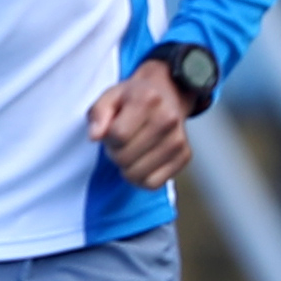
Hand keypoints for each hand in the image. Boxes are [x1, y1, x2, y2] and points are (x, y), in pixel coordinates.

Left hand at [87, 59, 191, 189]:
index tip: (112, 131)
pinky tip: (141, 162)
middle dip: (114, 153)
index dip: (107, 138)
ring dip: (126, 167)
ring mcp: (178, 139)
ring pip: (137, 174)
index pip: (118, 135)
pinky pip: (153, 183)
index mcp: (147, 100)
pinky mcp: (185, 156)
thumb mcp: (109, 97)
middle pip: (124, 157)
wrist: (166, 96)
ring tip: (131, 150)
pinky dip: (141, 178)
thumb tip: (95, 136)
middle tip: (121, 142)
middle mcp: (167, 119)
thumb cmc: (133, 100)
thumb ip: (98, 114)